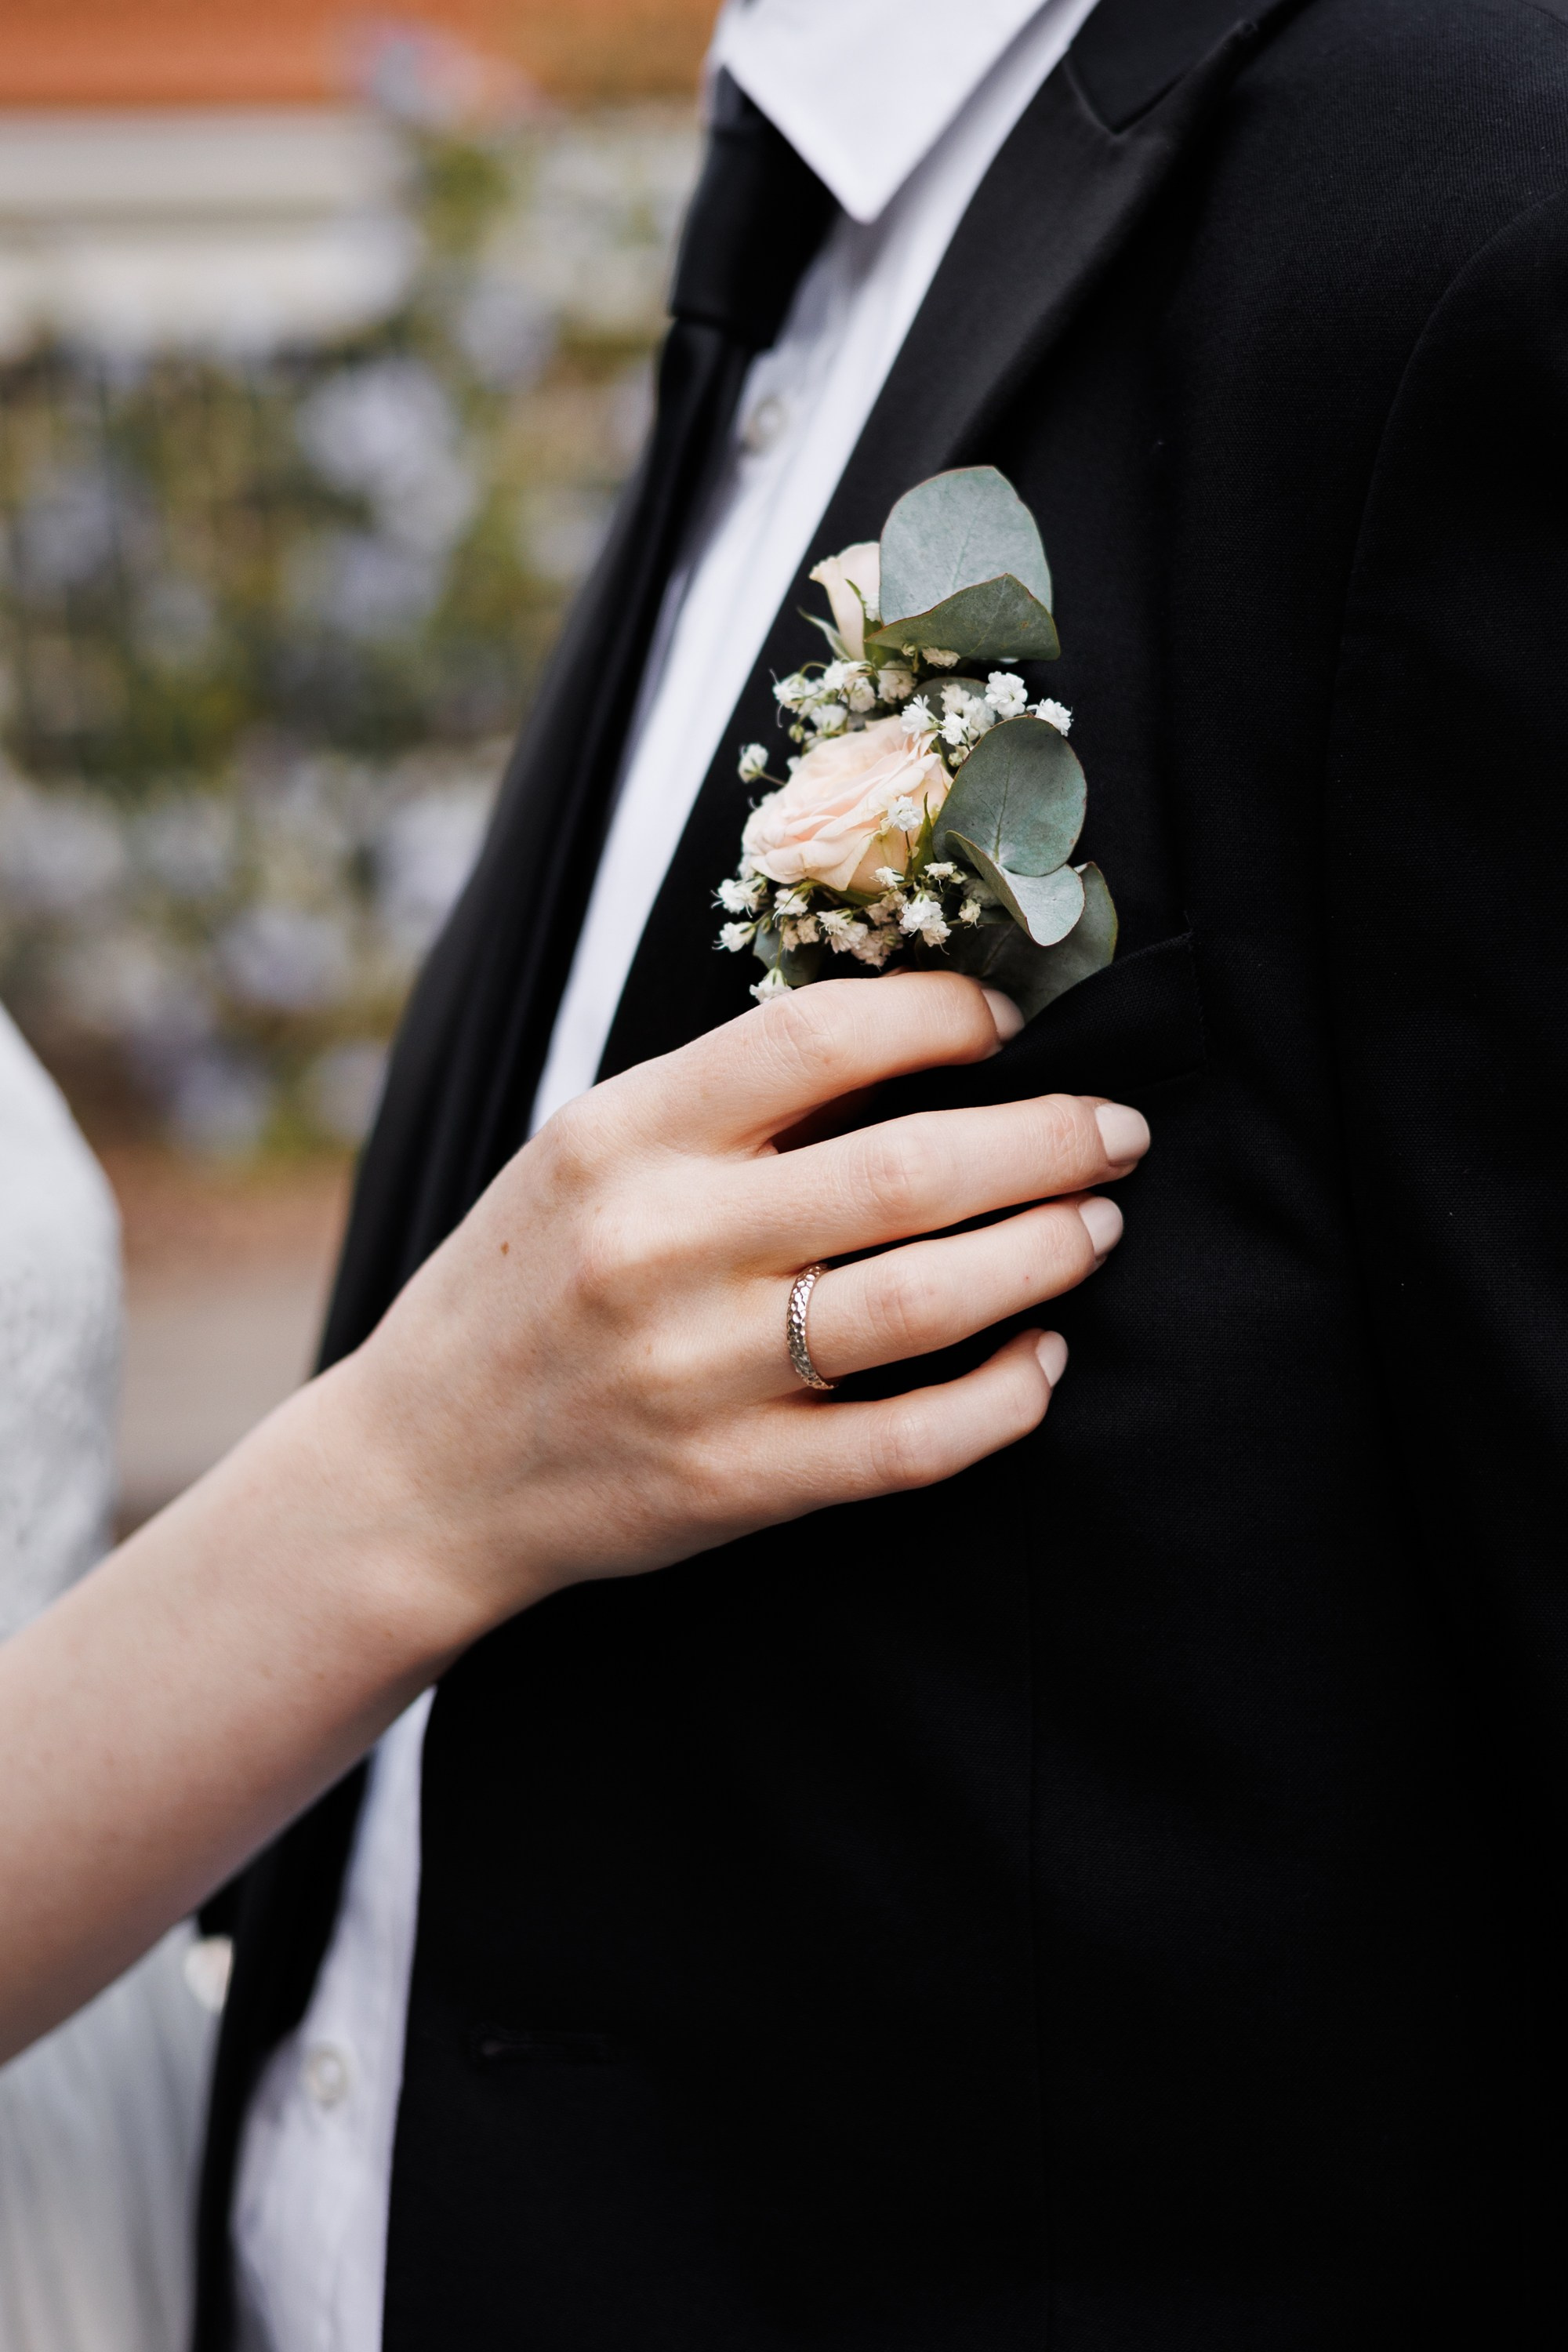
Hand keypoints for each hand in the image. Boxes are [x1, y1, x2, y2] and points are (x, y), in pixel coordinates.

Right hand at [341, 971, 1149, 1638]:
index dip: (943, 1015)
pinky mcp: (734, 1482)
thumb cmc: (525, 1288)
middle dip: (1047, 1140)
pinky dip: (1004, 1399)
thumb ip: (729, 1108)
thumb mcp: (589, 1159)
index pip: (817, 1037)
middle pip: (907, 1170)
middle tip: (1118, 1130)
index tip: (1010, 1023)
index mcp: (621, 1138)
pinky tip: (1042, 1361)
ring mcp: (699, 1374)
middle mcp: (660, 1246)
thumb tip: (918, 1047)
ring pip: (926, 1301)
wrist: (420, 1471)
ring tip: (1098, 1226)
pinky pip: (909, 1443)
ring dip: (1045, 1254)